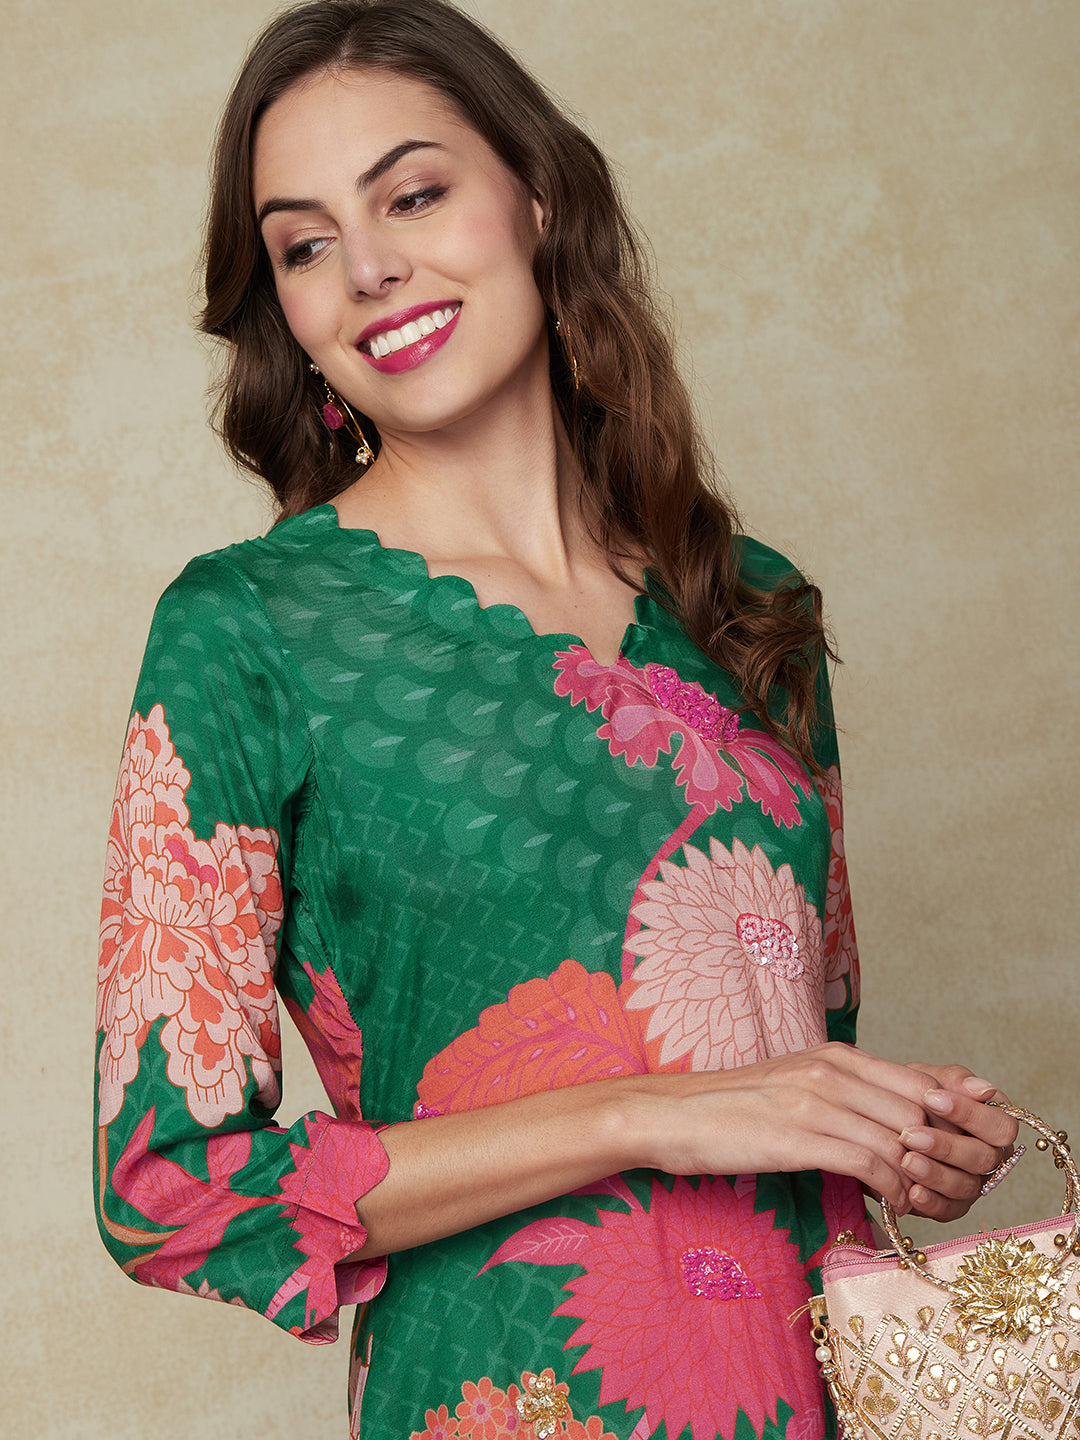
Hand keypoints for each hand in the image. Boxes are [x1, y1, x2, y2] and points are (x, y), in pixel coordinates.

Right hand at [641, 1043, 985, 1214]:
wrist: (672, 1114)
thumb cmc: (733, 1107)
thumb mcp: (796, 1084)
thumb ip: (844, 1092)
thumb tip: (891, 1121)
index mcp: (833, 1055)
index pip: (918, 1080)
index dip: (949, 1118)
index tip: (956, 1151)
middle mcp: (830, 1070)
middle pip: (917, 1109)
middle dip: (940, 1152)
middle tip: (945, 1184)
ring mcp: (813, 1100)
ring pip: (896, 1137)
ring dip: (918, 1175)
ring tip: (921, 1200)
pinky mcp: (797, 1136)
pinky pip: (865, 1161)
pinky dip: (889, 1187)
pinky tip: (890, 1203)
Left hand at [898, 1063, 1017, 1221]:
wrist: (879, 1119)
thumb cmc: (913, 1094)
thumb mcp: (929, 1078)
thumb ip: (955, 1080)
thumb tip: (984, 1089)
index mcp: (994, 1125)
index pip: (1000, 1125)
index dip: (969, 1113)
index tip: (932, 1098)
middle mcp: (990, 1157)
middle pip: (984, 1159)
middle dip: (947, 1146)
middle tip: (911, 1134)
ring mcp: (972, 1183)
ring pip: (965, 1186)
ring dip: (935, 1174)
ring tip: (906, 1160)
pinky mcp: (951, 1206)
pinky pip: (947, 1210)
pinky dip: (930, 1202)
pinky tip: (912, 1191)